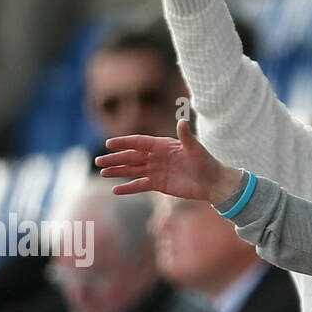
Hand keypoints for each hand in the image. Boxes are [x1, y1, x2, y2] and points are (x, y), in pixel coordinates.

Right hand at [95, 119, 241, 203]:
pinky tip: (115, 190)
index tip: (109, 144)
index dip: (124, 143)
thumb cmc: (206, 163)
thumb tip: (182, 121)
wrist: (213, 183)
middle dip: (115, 159)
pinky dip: (128, 188)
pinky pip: (140, 185)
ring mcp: (156, 171)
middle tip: (98, 160)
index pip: (138, 142)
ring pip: (132, 170)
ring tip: (102, 172)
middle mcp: (156, 157)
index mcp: (162, 145)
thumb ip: (186, 136)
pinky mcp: (158, 185)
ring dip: (117, 171)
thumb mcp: (196, 149)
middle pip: (131, 157)